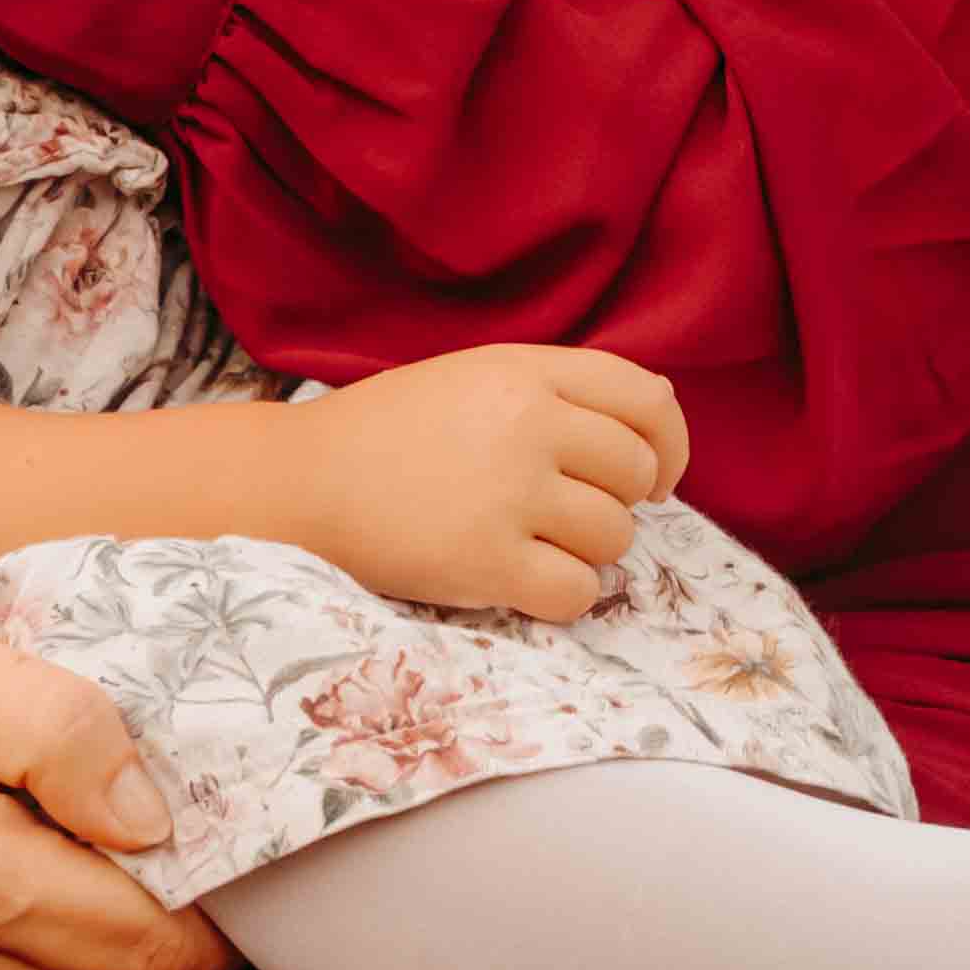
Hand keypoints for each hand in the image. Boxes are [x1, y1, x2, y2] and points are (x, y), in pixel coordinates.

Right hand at [277, 342, 686, 620]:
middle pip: (636, 473)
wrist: (300, 481)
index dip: (669, 445)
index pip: (649, 400)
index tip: (655, 477)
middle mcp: (529, 425)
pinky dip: (564, 598)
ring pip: (615, 536)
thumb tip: (646, 434)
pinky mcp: (487, 563)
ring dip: (587, 552)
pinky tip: (527, 585)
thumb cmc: (387, 432)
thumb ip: (553, 392)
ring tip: (534, 545)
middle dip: (619, 503)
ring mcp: (510, 494)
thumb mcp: (473, 377)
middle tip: (570, 515)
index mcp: (527, 371)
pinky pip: (578, 592)